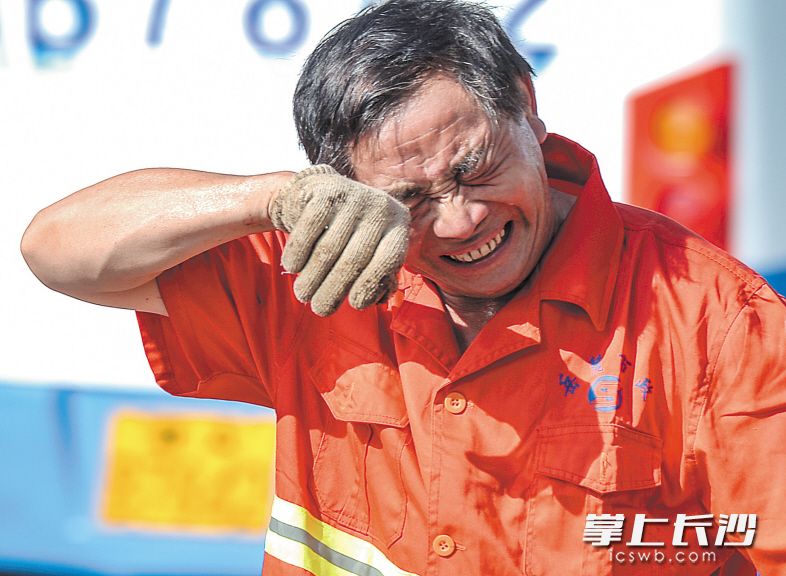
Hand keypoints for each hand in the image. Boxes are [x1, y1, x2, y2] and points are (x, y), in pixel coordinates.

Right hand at [269, 165, 409, 315]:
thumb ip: (379, 277)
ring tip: (303, 294)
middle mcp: (380, 206)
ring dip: (313, 277)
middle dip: (335, 289)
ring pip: (329, 248)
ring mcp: (353, 196)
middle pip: (356, 258)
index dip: (371, 285)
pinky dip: (298, 252)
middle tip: (320, 309)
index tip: (355, 306)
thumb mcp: (372, 250)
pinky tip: (291, 267)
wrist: (320, 191)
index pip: (389, 259)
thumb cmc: (350, 234)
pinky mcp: (325, 190)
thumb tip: (375, 301)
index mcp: (398, 224)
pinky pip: (309, 229)